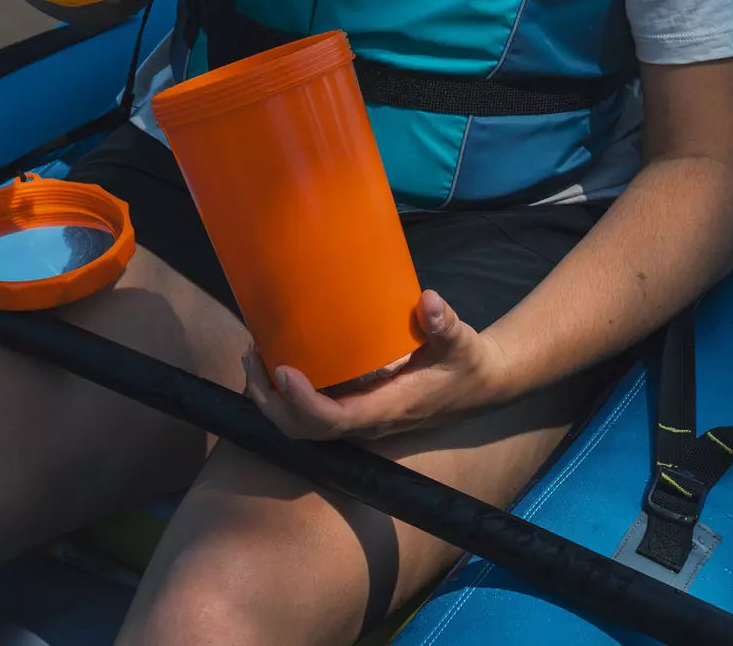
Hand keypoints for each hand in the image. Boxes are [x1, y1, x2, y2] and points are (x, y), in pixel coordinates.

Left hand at [243, 290, 507, 440]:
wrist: (479, 386)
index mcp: (387, 408)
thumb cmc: (467, 363)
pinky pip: (310, 412)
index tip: (283, 369)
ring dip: (271, 398)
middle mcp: (367, 421)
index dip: (303, 403)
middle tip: (253, 356)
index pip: (335, 419)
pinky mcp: (355, 407)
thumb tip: (428, 300)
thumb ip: (444, 322)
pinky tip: (276, 359)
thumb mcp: (462, 341)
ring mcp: (358, 418)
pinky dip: (285, 394)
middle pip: (304, 430)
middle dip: (270, 401)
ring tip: (254, 355)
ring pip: (302, 426)